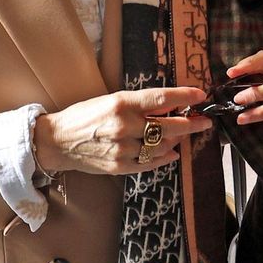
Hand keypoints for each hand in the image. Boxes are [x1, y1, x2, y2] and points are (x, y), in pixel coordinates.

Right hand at [35, 86, 210, 175]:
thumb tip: (171, 105)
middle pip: (170, 126)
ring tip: (181, 135)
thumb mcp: (111, 100)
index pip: (163, 99)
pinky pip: (151, 163)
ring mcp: (123, 149)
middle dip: (192, 123)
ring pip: (163, 146)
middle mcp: (125, 127)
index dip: (186, 97)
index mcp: (122, 104)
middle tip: (204, 121)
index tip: (201, 96)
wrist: (58, 141)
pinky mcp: (120, 167)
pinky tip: (172, 152)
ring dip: (177, 140)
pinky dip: (165, 157)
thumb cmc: (84, 116)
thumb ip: (140, 104)